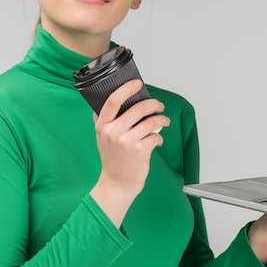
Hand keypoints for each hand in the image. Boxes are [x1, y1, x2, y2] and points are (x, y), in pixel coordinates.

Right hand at [89, 80, 169, 226]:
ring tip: (164, 120)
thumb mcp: (102, 137)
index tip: (137, 83)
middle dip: (153, 104)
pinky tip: (157, 139)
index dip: (126, 89)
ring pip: (151, 121)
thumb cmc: (112, 159)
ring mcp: (127, 142)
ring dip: (161, 119)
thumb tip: (117, 97)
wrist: (116, 184)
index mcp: (102, 126)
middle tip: (159, 105)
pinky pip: (156, 135)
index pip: (112, 101)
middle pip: (138, 108)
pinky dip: (159, 136)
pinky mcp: (140, 151)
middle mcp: (113, 132)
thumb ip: (106, 119)